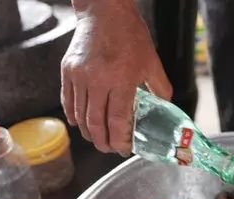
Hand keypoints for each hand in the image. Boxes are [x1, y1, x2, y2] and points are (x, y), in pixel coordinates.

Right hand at [61, 0, 171, 154]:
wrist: (104, 11)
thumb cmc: (130, 36)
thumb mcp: (152, 62)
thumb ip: (160, 89)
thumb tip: (165, 109)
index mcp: (121, 80)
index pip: (117, 120)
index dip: (119, 139)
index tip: (123, 148)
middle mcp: (97, 80)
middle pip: (96, 123)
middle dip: (102, 142)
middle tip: (109, 150)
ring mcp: (79, 76)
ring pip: (80, 116)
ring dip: (88, 133)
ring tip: (97, 140)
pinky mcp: (67, 71)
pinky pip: (68, 101)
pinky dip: (73, 116)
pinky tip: (80, 124)